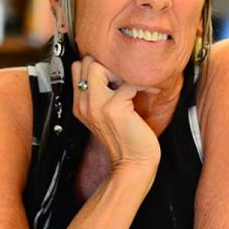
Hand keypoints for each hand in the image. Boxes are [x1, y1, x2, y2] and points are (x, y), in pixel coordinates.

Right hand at [71, 56, 161, 170]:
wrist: (133, 165)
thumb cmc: (126, 141)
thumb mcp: (106, 115)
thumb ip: (102, 94)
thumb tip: (114, 70)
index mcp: (80, 105)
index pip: (78, 68)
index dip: (98, 66)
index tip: (116, 78)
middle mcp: (84, 104)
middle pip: (86, 63)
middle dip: (107, 65)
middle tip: (124, 80)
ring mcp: (97, 106)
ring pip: (98, 66)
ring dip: (120, 71)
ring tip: (134, 85)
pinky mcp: (114, 108)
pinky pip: (128, 82)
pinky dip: (143, 84)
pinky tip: (151, 92)